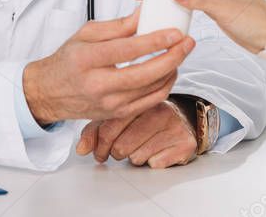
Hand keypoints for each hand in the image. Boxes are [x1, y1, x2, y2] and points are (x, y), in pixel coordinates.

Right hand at [23, 6, 195, 125]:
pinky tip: (169, 71)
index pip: (128, 50)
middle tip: (187, 42)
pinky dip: (164, 85)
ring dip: (172, 70)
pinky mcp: (117, 115)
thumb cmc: (67, 60)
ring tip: (180, 53)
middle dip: (172, 57)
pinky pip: (149, 102)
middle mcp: (98, 85)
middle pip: (145, 74)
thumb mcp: (86, 34)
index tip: (175, 32)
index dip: (155, 41)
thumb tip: (144, 14)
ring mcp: (109, 104)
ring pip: (152, 90)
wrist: (49, 92)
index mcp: (87, 60)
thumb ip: (118, 25)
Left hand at [75, 100, 197, 168]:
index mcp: (138, 100)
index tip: (100, 152)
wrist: (184, 120)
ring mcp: (174, 126)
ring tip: (143, 145)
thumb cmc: (147, 119)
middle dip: (118, 152)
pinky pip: (155, 164)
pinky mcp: (185, 144)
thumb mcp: (120, 119)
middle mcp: (159, 110)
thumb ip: (96, 131)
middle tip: (124, 148)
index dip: (100, 145)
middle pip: (121, 147)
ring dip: (136, 157)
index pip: (109, 127)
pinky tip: (158, 150)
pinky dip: (153, 162)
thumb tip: (81, 149)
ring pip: (137, 157)